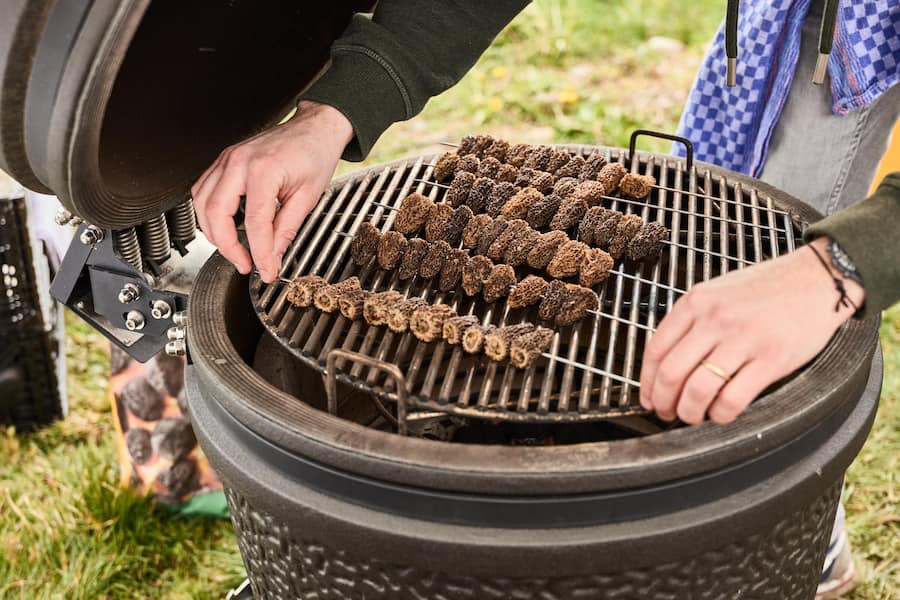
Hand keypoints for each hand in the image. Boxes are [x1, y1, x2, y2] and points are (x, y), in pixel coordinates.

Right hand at [191, 101, 353, 281]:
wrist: (314, 128)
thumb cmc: (314, 154)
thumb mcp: (308, 197)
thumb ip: (287, 229)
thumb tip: (273, 256)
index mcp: (263, 170)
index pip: (254, 223)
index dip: (259, 253)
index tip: (266, 270)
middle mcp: (239, 162)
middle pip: (216, 213)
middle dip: (227, 246)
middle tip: (245, 265)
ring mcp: (227, 159)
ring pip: (201, 202)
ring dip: (213, 232)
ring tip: (233, 250)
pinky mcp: (224, 160)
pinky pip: (203, 189)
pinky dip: (208, 212)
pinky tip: (222, 226)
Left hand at [639, 236, 864, 424]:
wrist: (817, 278)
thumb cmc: (768, 288)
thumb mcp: (718, 291)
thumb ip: (693, 321)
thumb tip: (667, 361)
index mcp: (696, 302)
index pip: (655, 349)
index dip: (646, 382)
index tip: (648, 397)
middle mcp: (715, 319)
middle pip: (671, 373)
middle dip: (663, 402)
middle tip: (666, 413)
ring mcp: (743, 339)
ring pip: (698, 389)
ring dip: (690, 412)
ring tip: (693, 416)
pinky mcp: (771, 358)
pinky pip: (734, 398)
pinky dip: (721, 414)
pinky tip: (722, 413)